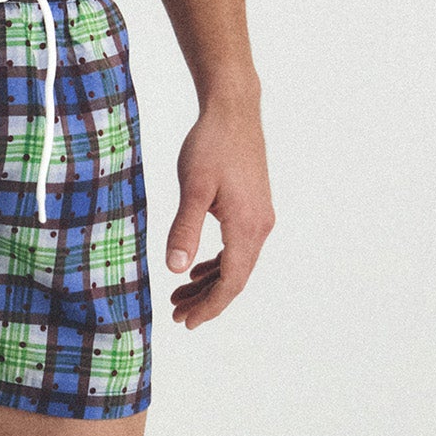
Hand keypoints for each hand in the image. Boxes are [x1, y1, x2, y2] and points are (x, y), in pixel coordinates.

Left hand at [165, 99, 274, 328]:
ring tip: (180, 295)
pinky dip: (218, 262)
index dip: (209, 307)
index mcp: (247, 227)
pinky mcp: (253, 207)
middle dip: (206, 300)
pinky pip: (237, 247)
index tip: (186, 323)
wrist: (233, 111)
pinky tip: (197, 267)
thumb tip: (175, 269)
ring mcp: (259, 217)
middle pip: (235, 278)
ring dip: (210, 282)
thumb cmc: (211, 145)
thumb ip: (185, 229)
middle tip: (176, 315)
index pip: (231, 283)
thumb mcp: (193, 187)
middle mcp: (259, 227)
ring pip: (236, 263)